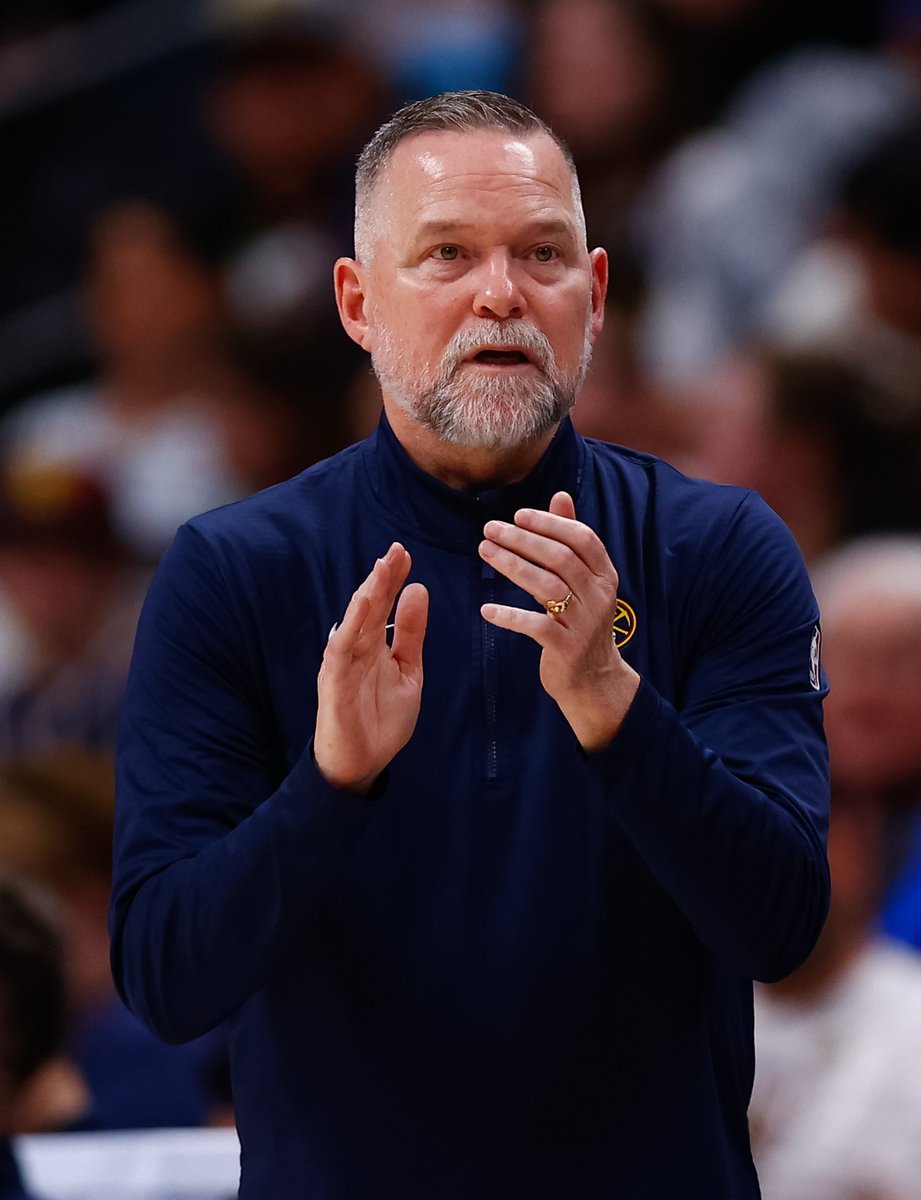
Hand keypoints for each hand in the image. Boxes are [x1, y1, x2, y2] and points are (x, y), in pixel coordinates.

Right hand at [314, 543, 428, 792]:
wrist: (362, 764)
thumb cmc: (381, 720)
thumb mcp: (408, 672)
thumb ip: (410, 635)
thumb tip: (418, 591)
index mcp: (375, 645)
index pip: (384, 605)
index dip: (394, 580)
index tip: (405, 554)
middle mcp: (357, 648)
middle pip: (370, 606)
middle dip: (383, 578)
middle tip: (396, 550)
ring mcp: (344, 662)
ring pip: (355, 621)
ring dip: (368, 593)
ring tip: (382, 568)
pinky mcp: (334, 681)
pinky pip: (341, 648)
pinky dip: (351, 625)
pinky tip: (362, 603)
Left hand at [479, 491, 638, 751]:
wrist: (594, 679)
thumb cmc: (581, 621)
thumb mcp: (584, 580)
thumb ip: (571, 539)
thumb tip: (560, 495)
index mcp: (606, 575)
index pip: (582, 538)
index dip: (549, 523)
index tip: (518, 515)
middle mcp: (600, 596)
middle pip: (560, 558)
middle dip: (522, 539)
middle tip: (490, 529)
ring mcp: (585, 623)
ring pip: (546, 586)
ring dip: (512, 566)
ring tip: (484, 552)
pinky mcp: (567, 648)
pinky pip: (536, 627)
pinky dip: (510, 616)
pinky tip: (487, 610)